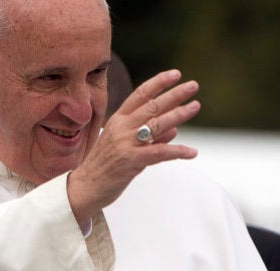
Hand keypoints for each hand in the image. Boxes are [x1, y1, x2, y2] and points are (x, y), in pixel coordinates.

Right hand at [68, 69, 200, 223]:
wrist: (84, 186)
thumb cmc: (103, 166)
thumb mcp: (124, 145)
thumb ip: (148, 137)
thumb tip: (174, 130)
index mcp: (117, 120)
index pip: (139, 95)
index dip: (158, 83)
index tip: (175, 74)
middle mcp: (121, 128)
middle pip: (152, 106)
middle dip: (174, 94)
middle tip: (193, 85)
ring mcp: (125, 143)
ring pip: (157, 125)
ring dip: (179, 115)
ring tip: (195, 106)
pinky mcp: (131, 160)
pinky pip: (159, 152)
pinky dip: (177, 151)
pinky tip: (191, 152)